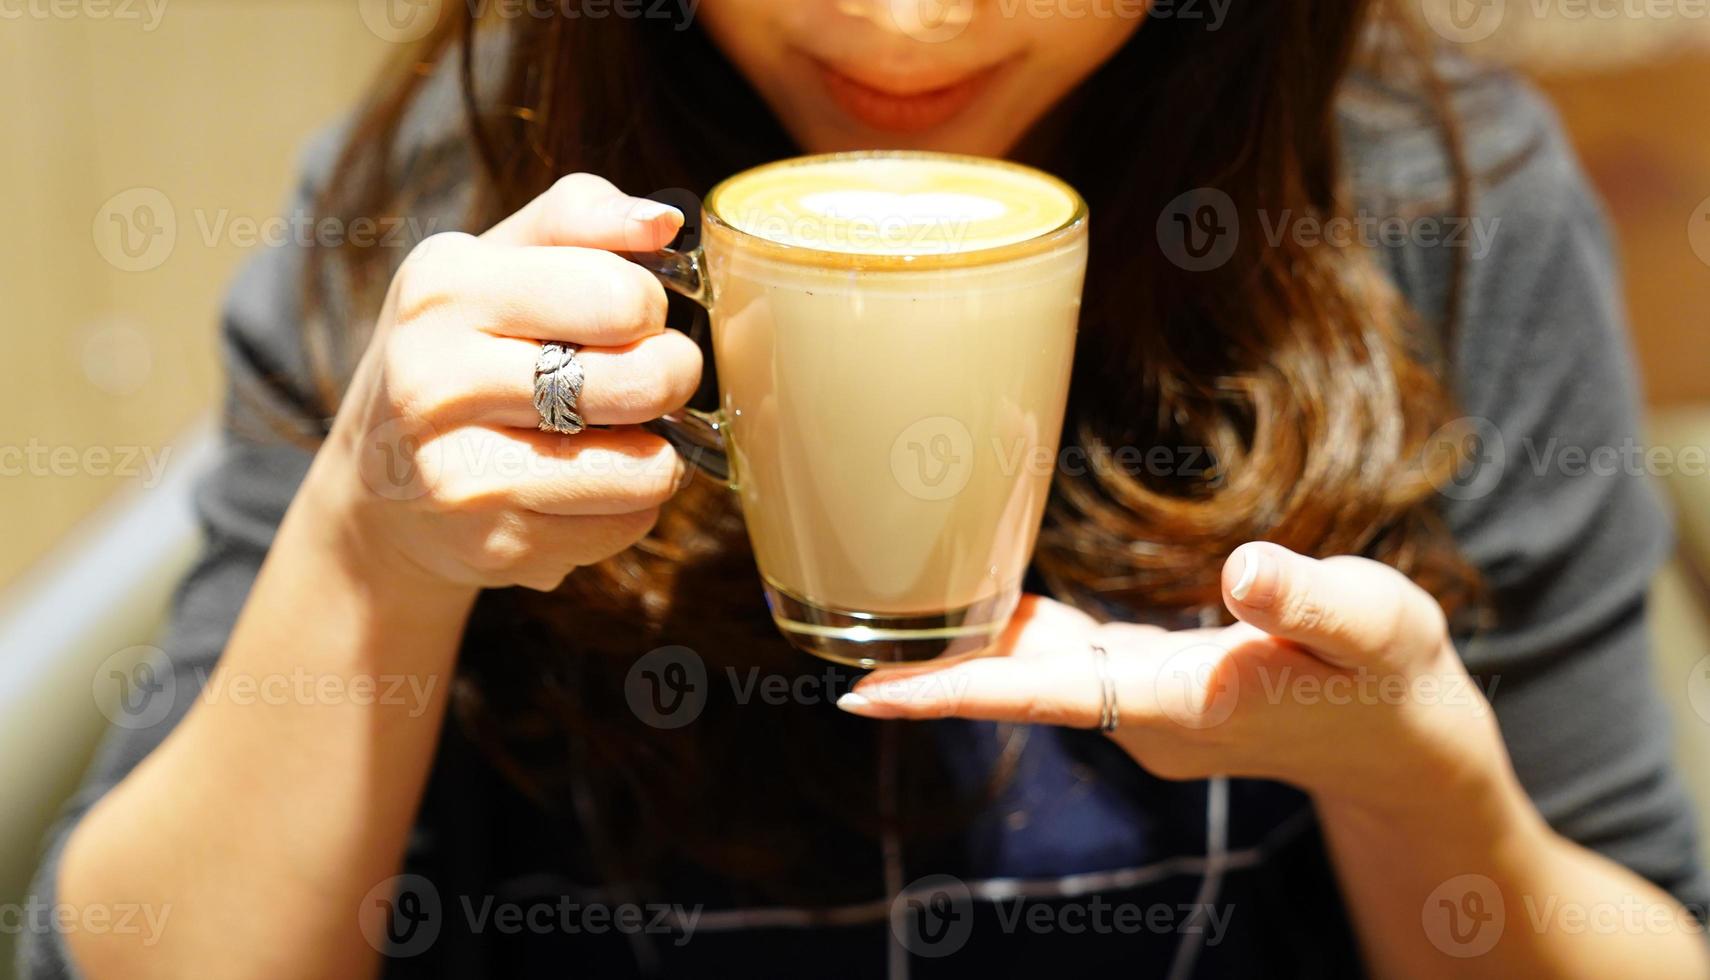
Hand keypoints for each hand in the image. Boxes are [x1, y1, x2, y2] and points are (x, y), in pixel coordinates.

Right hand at [305, 174, 702, 593]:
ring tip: (618, 432)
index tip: (625, 316)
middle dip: (672, 375)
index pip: (620, 294)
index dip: (648, 306)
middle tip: (650, 376)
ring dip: (657, 450)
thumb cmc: (459, 354)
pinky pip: (627, 522)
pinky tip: (586, 483)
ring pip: (645, 465)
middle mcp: (438, 379)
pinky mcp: (495, 544)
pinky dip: (630, 503)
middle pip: (642, 379)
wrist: (378, 489)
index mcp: (445, 287)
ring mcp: (462, 473)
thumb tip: (663, 224)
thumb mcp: (493, 263)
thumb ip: (579, 219)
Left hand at [837, 542, 1513, 818]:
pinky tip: (983, 599)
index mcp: (1180, 703)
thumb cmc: (1392, 678)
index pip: (1040, 695)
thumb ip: (1307, 598)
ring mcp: (1146, 709)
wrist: (1409, 743)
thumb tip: (1242, 569)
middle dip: (927, 668)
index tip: (860, 698)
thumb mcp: (1372, 623)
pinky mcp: (1157, 689)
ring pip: (1036, 673)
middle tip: (827, 644)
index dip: (949, 691)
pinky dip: (1019, 635)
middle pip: (1014, 687)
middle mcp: (1144, 716)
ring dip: (966, 647)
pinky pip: (1067, 662)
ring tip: (880, 613)